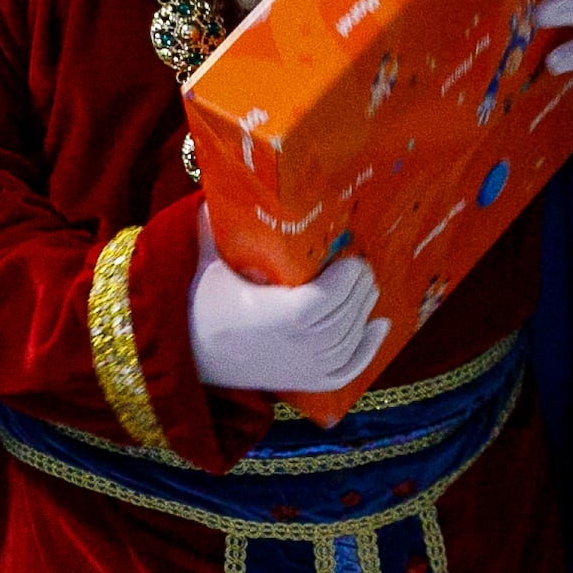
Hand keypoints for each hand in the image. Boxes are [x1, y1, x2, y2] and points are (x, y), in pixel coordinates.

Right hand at [183, 209, 383, 394]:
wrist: (192, 354)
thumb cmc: (201, 304)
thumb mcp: (206, 264)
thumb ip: (214, 229)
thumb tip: (222, 189)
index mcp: (266, 317)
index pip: (317, 304)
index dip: (342, 283)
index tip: (351, 260)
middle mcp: (288, 346)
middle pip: (339, 318)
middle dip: (358, 290)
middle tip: (362, 266)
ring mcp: (299, 368)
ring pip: (347, 340)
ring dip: (364, 311)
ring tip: (368, 287)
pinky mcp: (305, 382)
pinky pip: (346, 370)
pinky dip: (367, 350)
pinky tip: (379, 325)